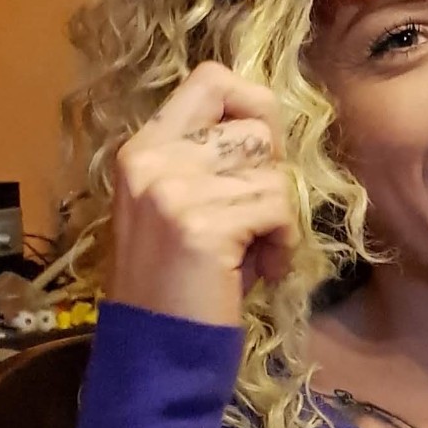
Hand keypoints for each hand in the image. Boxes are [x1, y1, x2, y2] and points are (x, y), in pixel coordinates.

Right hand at [108, 62, 295, 326]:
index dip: (255, 107)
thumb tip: (271, 128)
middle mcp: (152, 157)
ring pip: (273, 172)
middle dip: (272, 178)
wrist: (159, 347)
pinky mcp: (199, 224)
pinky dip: (283, 243)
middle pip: (255, 130)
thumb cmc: (186, 283)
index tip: (264, 156)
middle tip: (257, 222)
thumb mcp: (189, 207)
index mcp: (145, 146)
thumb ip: (217, 162)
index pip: (212, 79)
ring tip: (256, 253)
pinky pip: (277, 209)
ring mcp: (171, 189)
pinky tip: (262, 271)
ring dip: (279, 218)